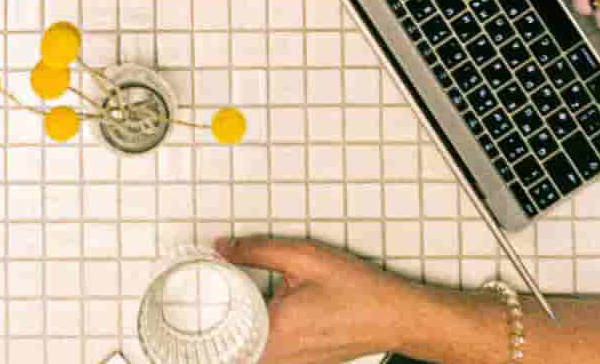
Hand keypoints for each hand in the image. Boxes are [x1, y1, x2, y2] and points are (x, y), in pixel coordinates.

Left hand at [216, 236, 427, 362]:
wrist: (397, 316)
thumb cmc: (359, 290)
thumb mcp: (304, 257)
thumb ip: (256, 250)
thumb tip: (222, 247)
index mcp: (276, 330)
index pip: (221, 328)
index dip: (208, 306)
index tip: (202, 287)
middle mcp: (281, 356)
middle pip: (231, 344)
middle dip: (220, 320)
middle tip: (217, 293)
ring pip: (248, 353)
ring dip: (239, 331)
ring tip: (237, 303)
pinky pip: (267, 355)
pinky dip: (258, 338)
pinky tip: (263, 317)